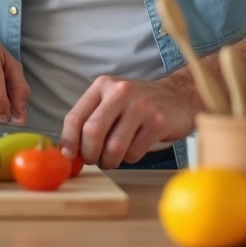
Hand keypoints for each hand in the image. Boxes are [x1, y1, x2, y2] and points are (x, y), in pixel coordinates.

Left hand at [60, 76, 194, 169]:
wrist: (178, 97)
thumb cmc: (137, 105)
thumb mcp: (111, 102)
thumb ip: (89, 120)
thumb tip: (67, 151)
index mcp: (102, 86)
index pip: (75, 116)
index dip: (68, 140)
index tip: (67, 156)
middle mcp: (120, 92)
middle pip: (92, 132)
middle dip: (89, 154)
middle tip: (94, 160)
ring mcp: (141, 106)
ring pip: (114, 147)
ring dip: (110, 161)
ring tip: (113, 157)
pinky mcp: (158, 122)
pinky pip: (134, 153)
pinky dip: (129, 158)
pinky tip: (133, 148)